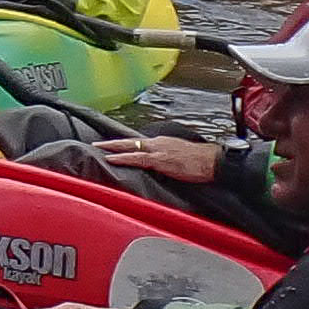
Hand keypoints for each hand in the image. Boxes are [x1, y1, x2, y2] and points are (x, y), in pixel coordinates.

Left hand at [95, 134, 222, 184]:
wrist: (213, 161)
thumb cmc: (200, 161)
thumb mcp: (179, 157)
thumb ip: (166, 159)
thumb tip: (159, 166)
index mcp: (162, 143)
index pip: (139, 142)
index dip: (124, 144)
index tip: (112, 145)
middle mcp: (158, 143)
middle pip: (130, 141)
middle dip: (113, 142)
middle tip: (96, 143)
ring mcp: (158, 150)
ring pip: (130, 147)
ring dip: (113, 148)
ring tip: (99, 149)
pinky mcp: (160, 160)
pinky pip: (137, 158)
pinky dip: (123, 158)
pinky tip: (112, 159)